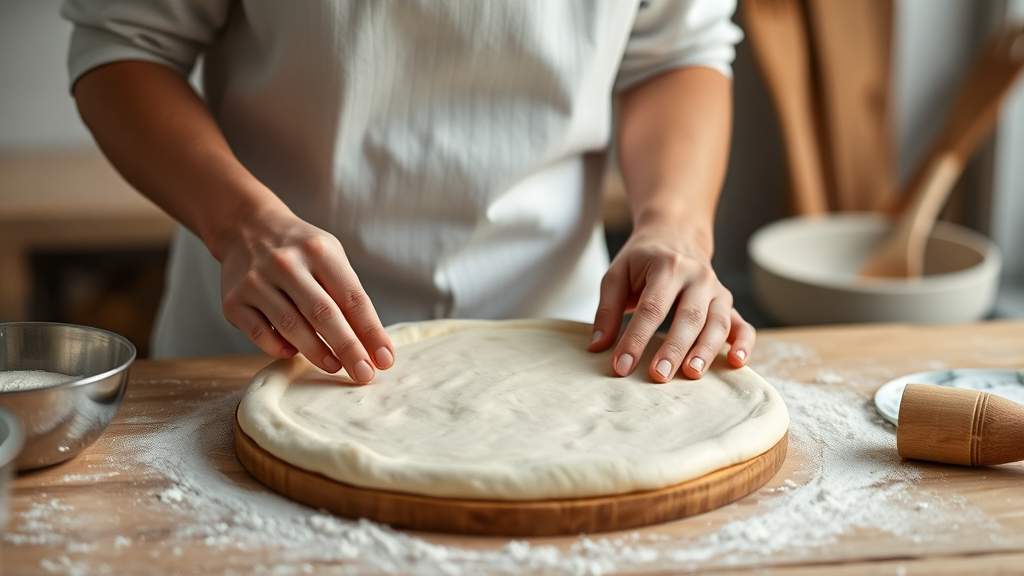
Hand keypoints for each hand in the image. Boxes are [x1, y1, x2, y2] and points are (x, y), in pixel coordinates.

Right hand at [218, 204, 392, 381]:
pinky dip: (280, 348)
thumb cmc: (300, 251)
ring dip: (317, 353)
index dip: (371, 331)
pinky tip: (294, 352)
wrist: (246, 229)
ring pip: (292, 327)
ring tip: (336, 367)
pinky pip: (261, 334)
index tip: (385, 359)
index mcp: (319, 251)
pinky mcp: (233, 302)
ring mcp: (256, 282)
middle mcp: (286, 264)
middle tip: (364, 375)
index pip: (352, 297)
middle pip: (323, 314)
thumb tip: (372, 345)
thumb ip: (348, 296)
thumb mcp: (330, 257)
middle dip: (348, 348)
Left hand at [588, 222, 754, 381]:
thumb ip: (607, 310)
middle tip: (658, 376)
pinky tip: (736, 363)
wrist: (677, 235)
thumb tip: (598, 347)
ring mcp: (717, 291)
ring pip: (717, 323)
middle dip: (673, 348)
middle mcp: (698, 277)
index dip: (635, 339)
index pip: (651, 308)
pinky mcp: (728, 305)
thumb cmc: (643, 261)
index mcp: (668, 267)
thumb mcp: (617, 274)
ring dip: (705, 351)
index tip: (621, 366)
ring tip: (691, 375)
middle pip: (688, 317)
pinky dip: (743, 344)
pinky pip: (742, 325)